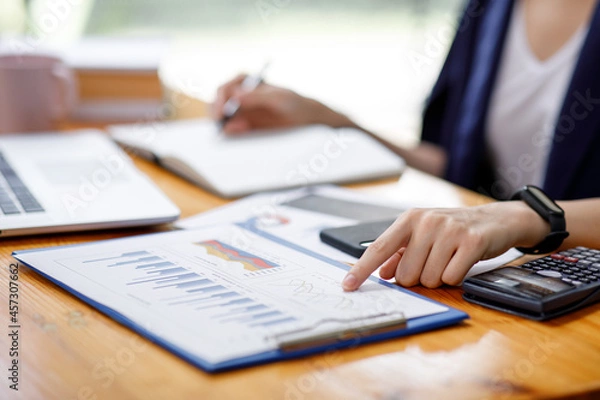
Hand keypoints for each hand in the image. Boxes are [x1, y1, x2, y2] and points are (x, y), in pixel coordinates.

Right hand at [211, 74, 352, 133]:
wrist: (307, 120)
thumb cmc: (295, 103)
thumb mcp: (278, 98)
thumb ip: (257, 97)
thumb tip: (235, 96)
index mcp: (246, 83)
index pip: (225, 89)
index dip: (220, 99)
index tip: (223, 111)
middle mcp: (240, 96)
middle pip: (218, 103)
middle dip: (217, 113)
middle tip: (221, 124)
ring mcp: (242, 112)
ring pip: (223, 118)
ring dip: (224, 124)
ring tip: (234, 130)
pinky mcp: (246, 127)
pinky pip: (232, 130)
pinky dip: (231, 132)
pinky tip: (239, 132)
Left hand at [341, 201, 549, 289]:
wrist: (497, 219)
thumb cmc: (455, 230)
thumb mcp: (424, 234)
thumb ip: (401, 253)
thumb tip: (382, 273)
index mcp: (410, 218)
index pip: (378, 248)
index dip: (361, 269)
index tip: (347, 285)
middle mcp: (427, 221)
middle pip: (405, 274)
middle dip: (418, 278)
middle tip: (434, 262)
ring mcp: (450, 230)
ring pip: (428, 279)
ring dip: (438, 278)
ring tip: (450, 259)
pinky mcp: (472, 242)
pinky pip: (451, 278)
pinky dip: (456, 277)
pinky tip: (463, 261)